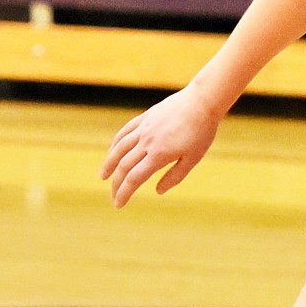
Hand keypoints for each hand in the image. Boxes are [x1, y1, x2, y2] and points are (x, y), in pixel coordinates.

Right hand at [101, 86, 221, 208]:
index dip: (124, 193)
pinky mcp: (146, 117)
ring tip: (103, 176)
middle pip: (124, 166)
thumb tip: (158, 192)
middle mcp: (147, 142)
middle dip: (116, 184)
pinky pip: (125, 132)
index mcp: (159, 155)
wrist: (202, 101)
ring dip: (109, 164)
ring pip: (119, 148)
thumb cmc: (202, 131)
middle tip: (113, 196)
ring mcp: (144, 128)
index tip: (118, 205)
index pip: (134, 179)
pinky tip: (113, 151)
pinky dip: (116, 144)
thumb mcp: (193, 158)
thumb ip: (175, 176)